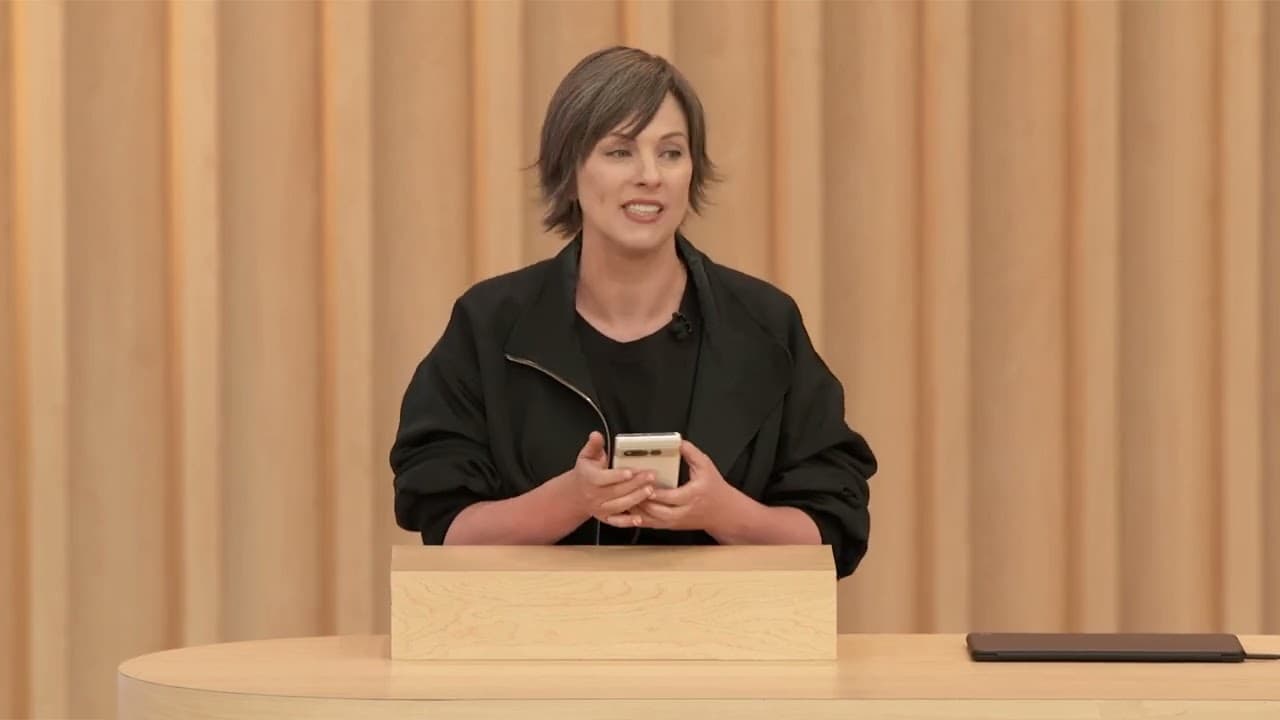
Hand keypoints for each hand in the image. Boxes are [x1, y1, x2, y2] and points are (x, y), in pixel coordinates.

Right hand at [559, 432, 656, 521]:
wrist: (577, 494)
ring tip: (651, 490)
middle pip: (616, 491)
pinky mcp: (606, 518)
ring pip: (619, 505)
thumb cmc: (586, 472)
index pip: (603, 478)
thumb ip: (594, 445)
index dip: (618, 476)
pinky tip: (640, 518)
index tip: (631, 471)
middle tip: (651, 476)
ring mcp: (600, 508)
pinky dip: (628, 522)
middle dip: (635, 484)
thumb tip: (596, 435)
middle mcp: (594, 495)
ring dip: (636, 499)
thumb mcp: (587, 456)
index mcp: (589, 479)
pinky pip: (617, 522)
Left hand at [602, 440, 741, 532]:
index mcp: (692, 496)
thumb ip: (692, 453)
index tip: (644, 484)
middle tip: (626, 491)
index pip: (671, 497)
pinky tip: (627, 510)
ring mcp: (675, 522)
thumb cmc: (714, 488)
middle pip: (657, 512)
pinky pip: (651, 524)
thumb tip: (678, 442)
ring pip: (651, 520)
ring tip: (622, 500)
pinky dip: (638, 518)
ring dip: (636, 511)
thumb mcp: (706, 466)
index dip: (656, 492)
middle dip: (641, 502)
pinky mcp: (671, 526)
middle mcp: (683, 512)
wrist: (724, 513)